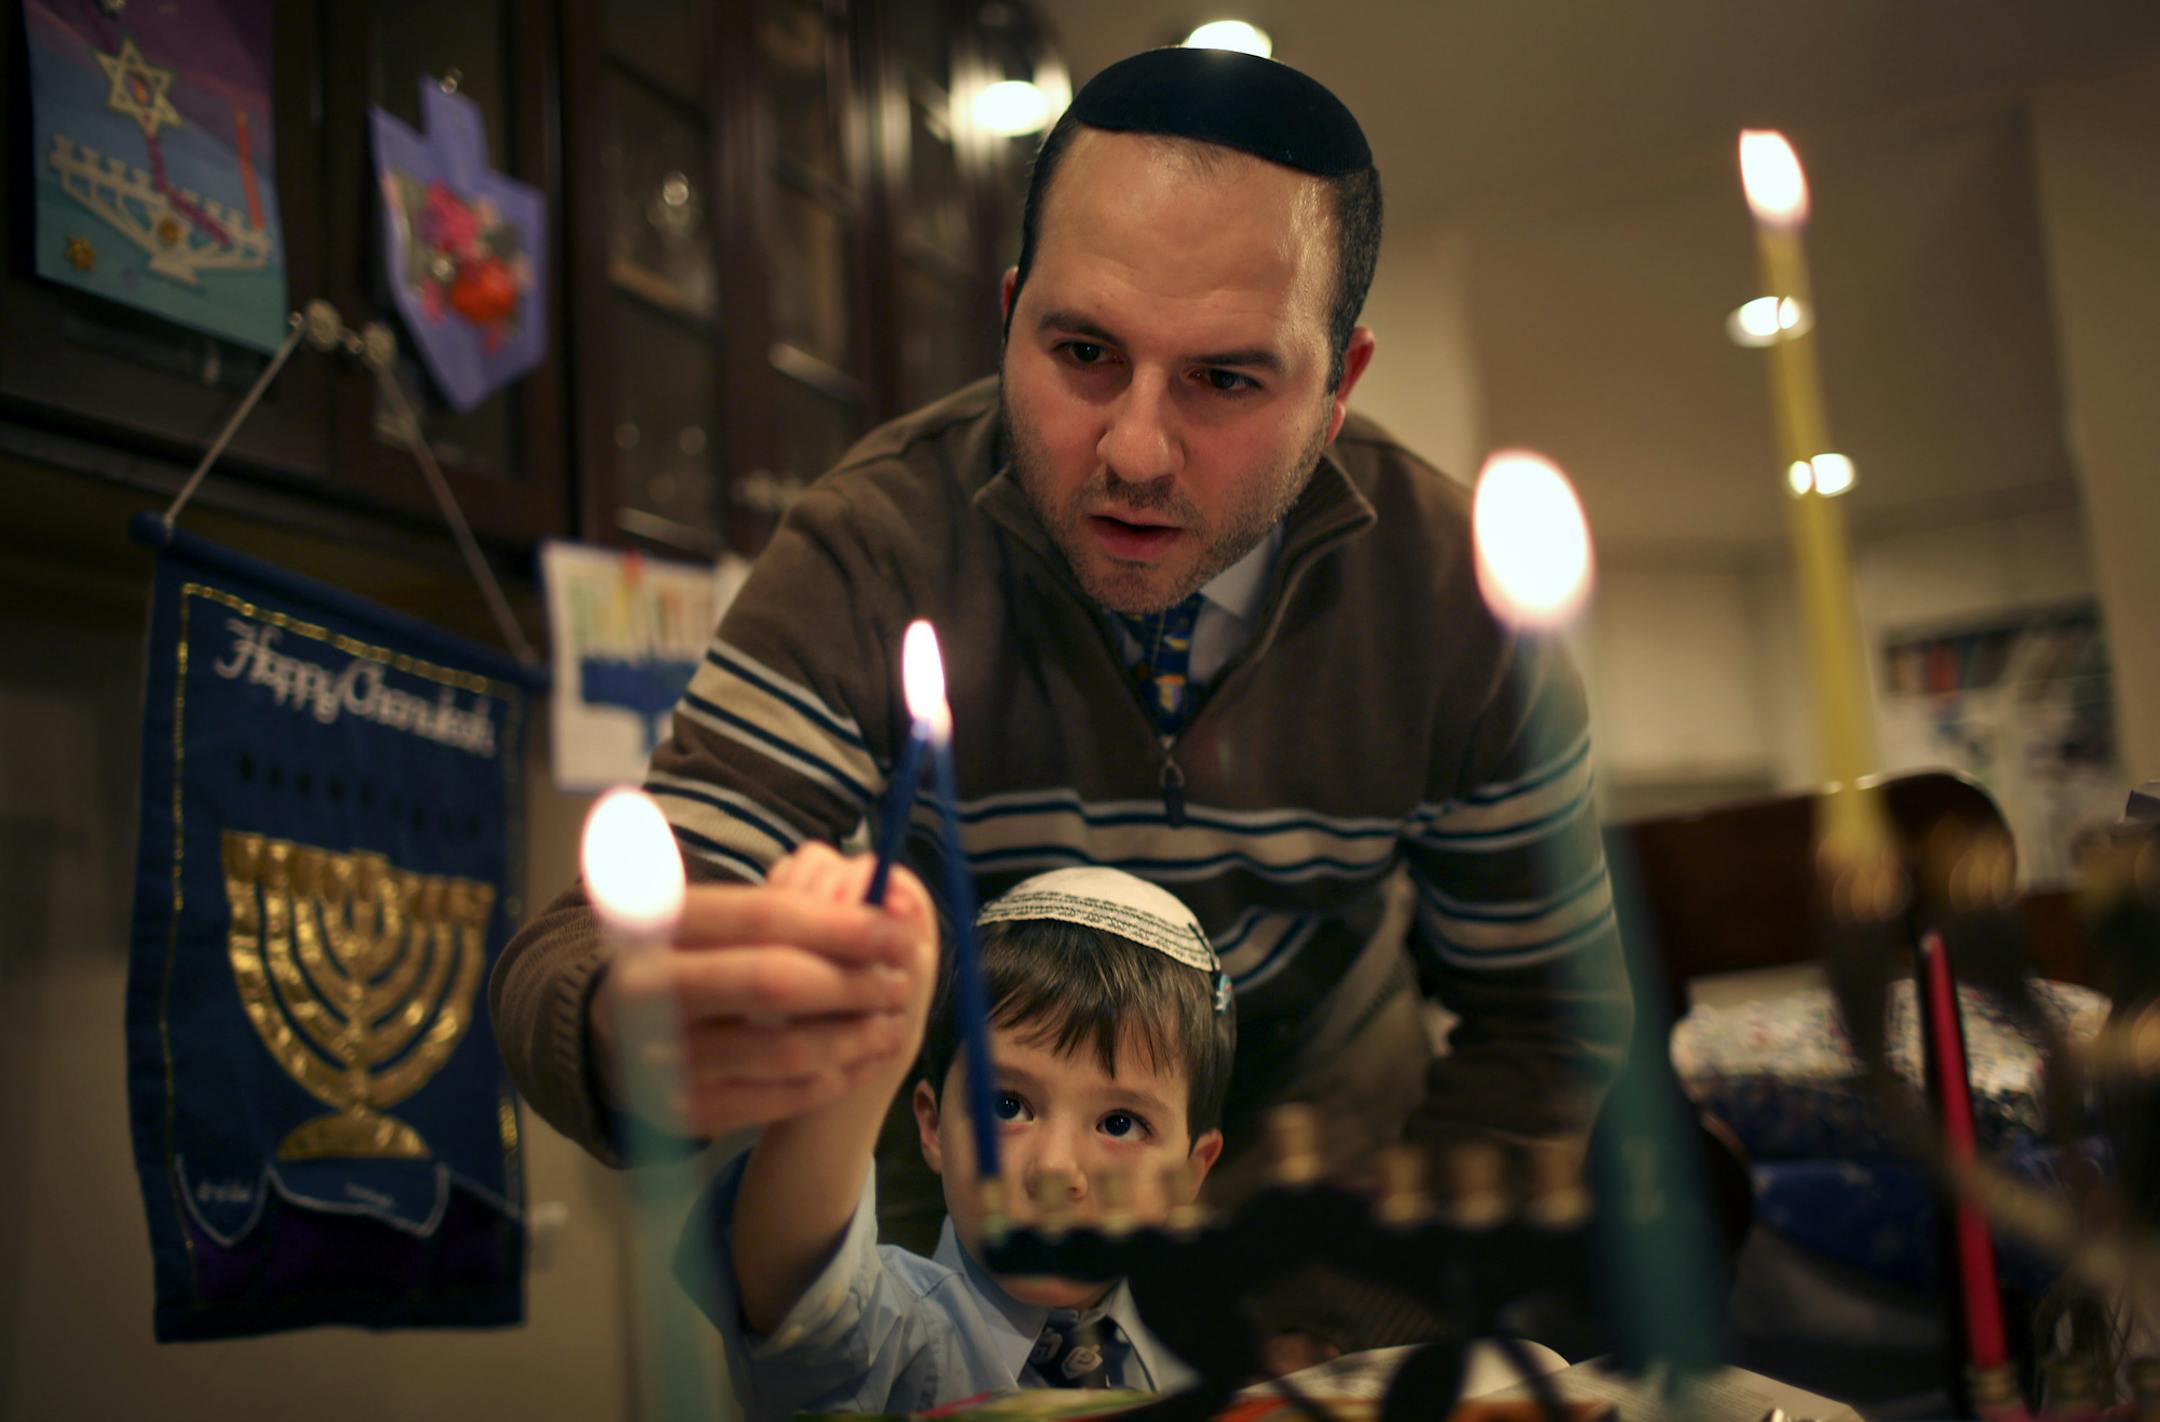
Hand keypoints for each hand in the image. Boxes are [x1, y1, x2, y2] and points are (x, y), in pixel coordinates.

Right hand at [591, 845, 938, 1136]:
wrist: (616, 1032)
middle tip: (901, 983)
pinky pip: (778, 1099)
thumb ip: (803, 905)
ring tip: (892, 1024)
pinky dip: (833, 1080)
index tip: (899, 932)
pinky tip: (863, 1061)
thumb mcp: (724, 921)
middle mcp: (651, 991)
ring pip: (783, 1050)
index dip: (841, 924)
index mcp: (661, 924)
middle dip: (852, 984)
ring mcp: (664, 1056)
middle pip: (772, 983)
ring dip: (854, 1038)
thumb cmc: (697, 959)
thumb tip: (898, 904)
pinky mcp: (687, 1109)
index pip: (764, 916)